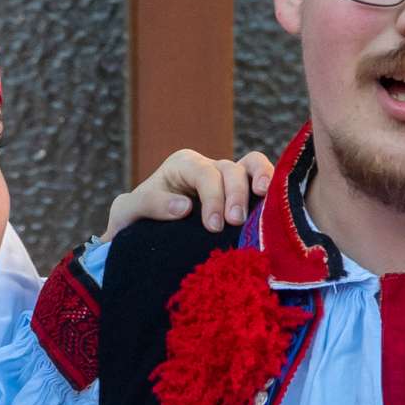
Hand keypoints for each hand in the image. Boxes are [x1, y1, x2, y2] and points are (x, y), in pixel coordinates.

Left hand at [102, 147, 276, 239]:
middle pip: (231, 169)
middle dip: (235, 194)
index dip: (213, 196)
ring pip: (252, 167)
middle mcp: (209, 168)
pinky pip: (265, 183)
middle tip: (234, 223)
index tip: (213, 226)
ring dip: (262, 183)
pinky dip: (274, 188)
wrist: (143, 239)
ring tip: (264, 203)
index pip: (205, 173)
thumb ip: (148, 204)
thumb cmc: (134, 222)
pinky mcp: (244, 197)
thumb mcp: (127, 212)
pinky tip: (278, 206)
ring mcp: (229, 181)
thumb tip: (184, 207)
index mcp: (183, 166)